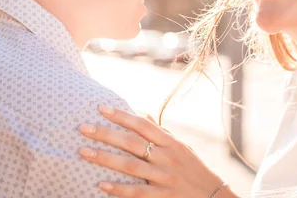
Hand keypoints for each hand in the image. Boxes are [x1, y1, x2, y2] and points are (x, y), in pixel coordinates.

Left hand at [78, 105, 234, 197]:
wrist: (213, 196)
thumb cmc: (193, 169)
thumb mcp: (181, 147)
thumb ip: (161, 132)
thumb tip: (142, 114)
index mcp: (171, 143)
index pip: (142, 125)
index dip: (122, 115)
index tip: (101, 108)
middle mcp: (167, 157)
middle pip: (132, 142)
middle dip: (106, 134)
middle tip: (83, 127)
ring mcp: (164, 177)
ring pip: (131, 166)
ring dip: (105, 158)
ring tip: (84, 152)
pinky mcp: (163, 196)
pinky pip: (137, 192)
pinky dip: (119, 188)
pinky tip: (101, 185)